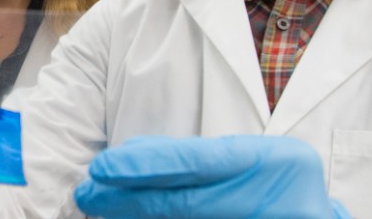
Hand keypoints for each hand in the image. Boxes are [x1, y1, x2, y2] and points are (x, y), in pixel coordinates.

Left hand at [74, 135, 350, 218]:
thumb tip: (134, 158)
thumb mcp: (256, 158)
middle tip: (88, 194)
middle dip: (128, 198)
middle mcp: (272, 200)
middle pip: (182, 202)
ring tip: (103, 209)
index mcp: (276, 161)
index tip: (102, 168)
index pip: (196, 163)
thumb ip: (202, 159)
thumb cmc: (283, 185)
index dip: (144, 166)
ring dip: (137, 217)